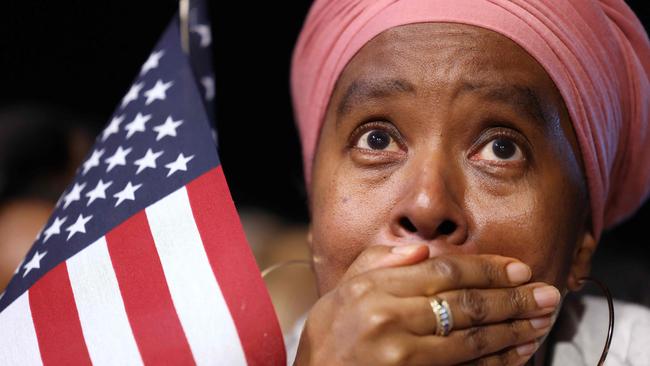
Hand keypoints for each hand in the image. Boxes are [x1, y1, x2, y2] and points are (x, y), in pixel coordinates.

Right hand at [294, 245, 559, 364]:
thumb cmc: (327, 339)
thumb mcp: (341, 291)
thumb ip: (377, 262)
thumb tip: (422, 249)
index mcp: (373, 289)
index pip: (443, 271)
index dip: (487, 269)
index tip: (518, 269)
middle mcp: (389, 319)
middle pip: (465, 304)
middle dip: (512, 299)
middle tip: (546, 294)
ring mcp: (403, 355)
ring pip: (472, 339)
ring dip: (512, 330)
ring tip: (541, 321)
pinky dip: (496, 362)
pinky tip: (518, 352)